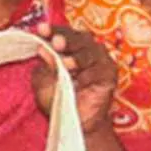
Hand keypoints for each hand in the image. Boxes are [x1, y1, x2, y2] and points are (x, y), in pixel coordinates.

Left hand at [31, 21, 117, 150]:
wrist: (74, 121)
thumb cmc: (57, 98)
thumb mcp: (43, 81)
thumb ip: (44, 65)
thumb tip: (42, 48)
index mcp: (69, 47)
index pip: (61, 34)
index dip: (52, 30)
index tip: (41, 29)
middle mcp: (86, 50)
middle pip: (79, 37)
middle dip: (66, 38)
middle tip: (56, 42)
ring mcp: (99, 61)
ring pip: (91, 51)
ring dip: (77, 57)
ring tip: (65, 64)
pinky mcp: (109, 75)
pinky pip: (100, 70)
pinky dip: (89, 74)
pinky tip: (80, 81)